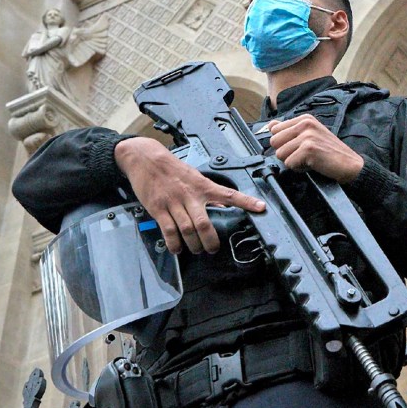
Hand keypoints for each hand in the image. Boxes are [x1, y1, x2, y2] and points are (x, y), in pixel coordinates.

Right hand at [114, 136, 265, 255]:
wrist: (145, 158)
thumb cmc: (172, 168)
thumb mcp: (195, 177)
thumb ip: (208, 193)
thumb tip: (223, 206)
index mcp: (203, 186)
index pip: (229, 195)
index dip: (246, 202)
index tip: (261, 208)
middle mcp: (190, 195)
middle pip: (203, 223)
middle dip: (210, 240)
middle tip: (212, 249)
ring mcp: (173, 202)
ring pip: (187, 230)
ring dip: (193, 245)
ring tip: (196, 249)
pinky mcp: (158, 208)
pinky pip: (168, 230)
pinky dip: (174, 243)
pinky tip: (177, 248)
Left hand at [266, 115, 365, 182]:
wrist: (349, 165)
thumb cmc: (329, 152)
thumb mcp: (309, 136)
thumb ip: (289, 130)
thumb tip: (271, 125)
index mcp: (304, 119)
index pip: (275, 130)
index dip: (284, 143)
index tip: (299, 146)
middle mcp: (305, 123)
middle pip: (274, 142)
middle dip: (286, 153)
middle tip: (303, 155)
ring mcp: (307, 135)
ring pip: (280, 154)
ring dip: (293, 162)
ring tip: (308, 160)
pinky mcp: (308, 149)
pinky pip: (289, 163)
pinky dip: (299, 168)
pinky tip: (312, 165)